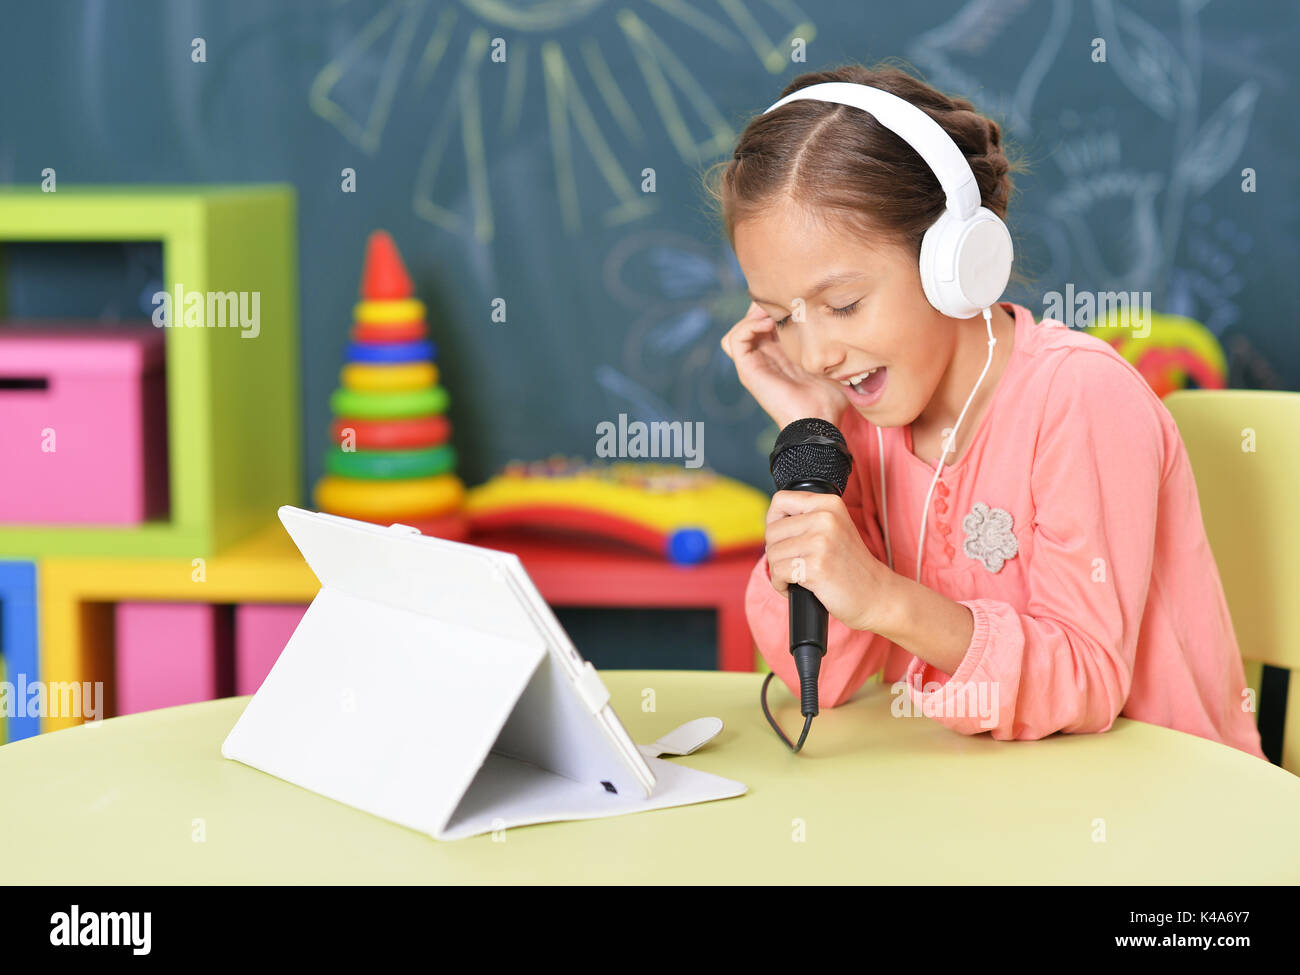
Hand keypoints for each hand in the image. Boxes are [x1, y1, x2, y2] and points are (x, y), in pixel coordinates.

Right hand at [721, 302, 847, 429]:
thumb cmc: (831, 395)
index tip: (796, 299)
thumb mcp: (834, 359)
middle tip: (784, 300)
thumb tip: (844, 320)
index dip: (778, 306)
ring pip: (740, 328)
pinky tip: (768, 324)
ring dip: (752, 315)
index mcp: (783, 353)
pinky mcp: (748, 369)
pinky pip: (734, 339)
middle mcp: (766, 356)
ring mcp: (754, 363)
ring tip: (773, 312)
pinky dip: (747, 326)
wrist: (819, 419)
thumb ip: (833, 341)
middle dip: (765, 306)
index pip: (768, 321)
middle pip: (752, 321)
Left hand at [763, 490, 890, 632]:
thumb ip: (807, 519)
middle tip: (794, 564)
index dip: (773, 521)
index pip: (780, 500)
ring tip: (799, 577)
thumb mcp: (834, 528)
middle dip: (776, 552)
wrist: (876, 594)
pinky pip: (778, 573)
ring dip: (779, 571)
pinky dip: (781, 585)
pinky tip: (796, 588)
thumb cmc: (850, 565)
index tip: (782, 538)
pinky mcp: (815, 567)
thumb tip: (770, 523)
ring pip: (772, 554)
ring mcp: (821, 542)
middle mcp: (825, 518)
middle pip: (772, 531)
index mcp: (829, 504)